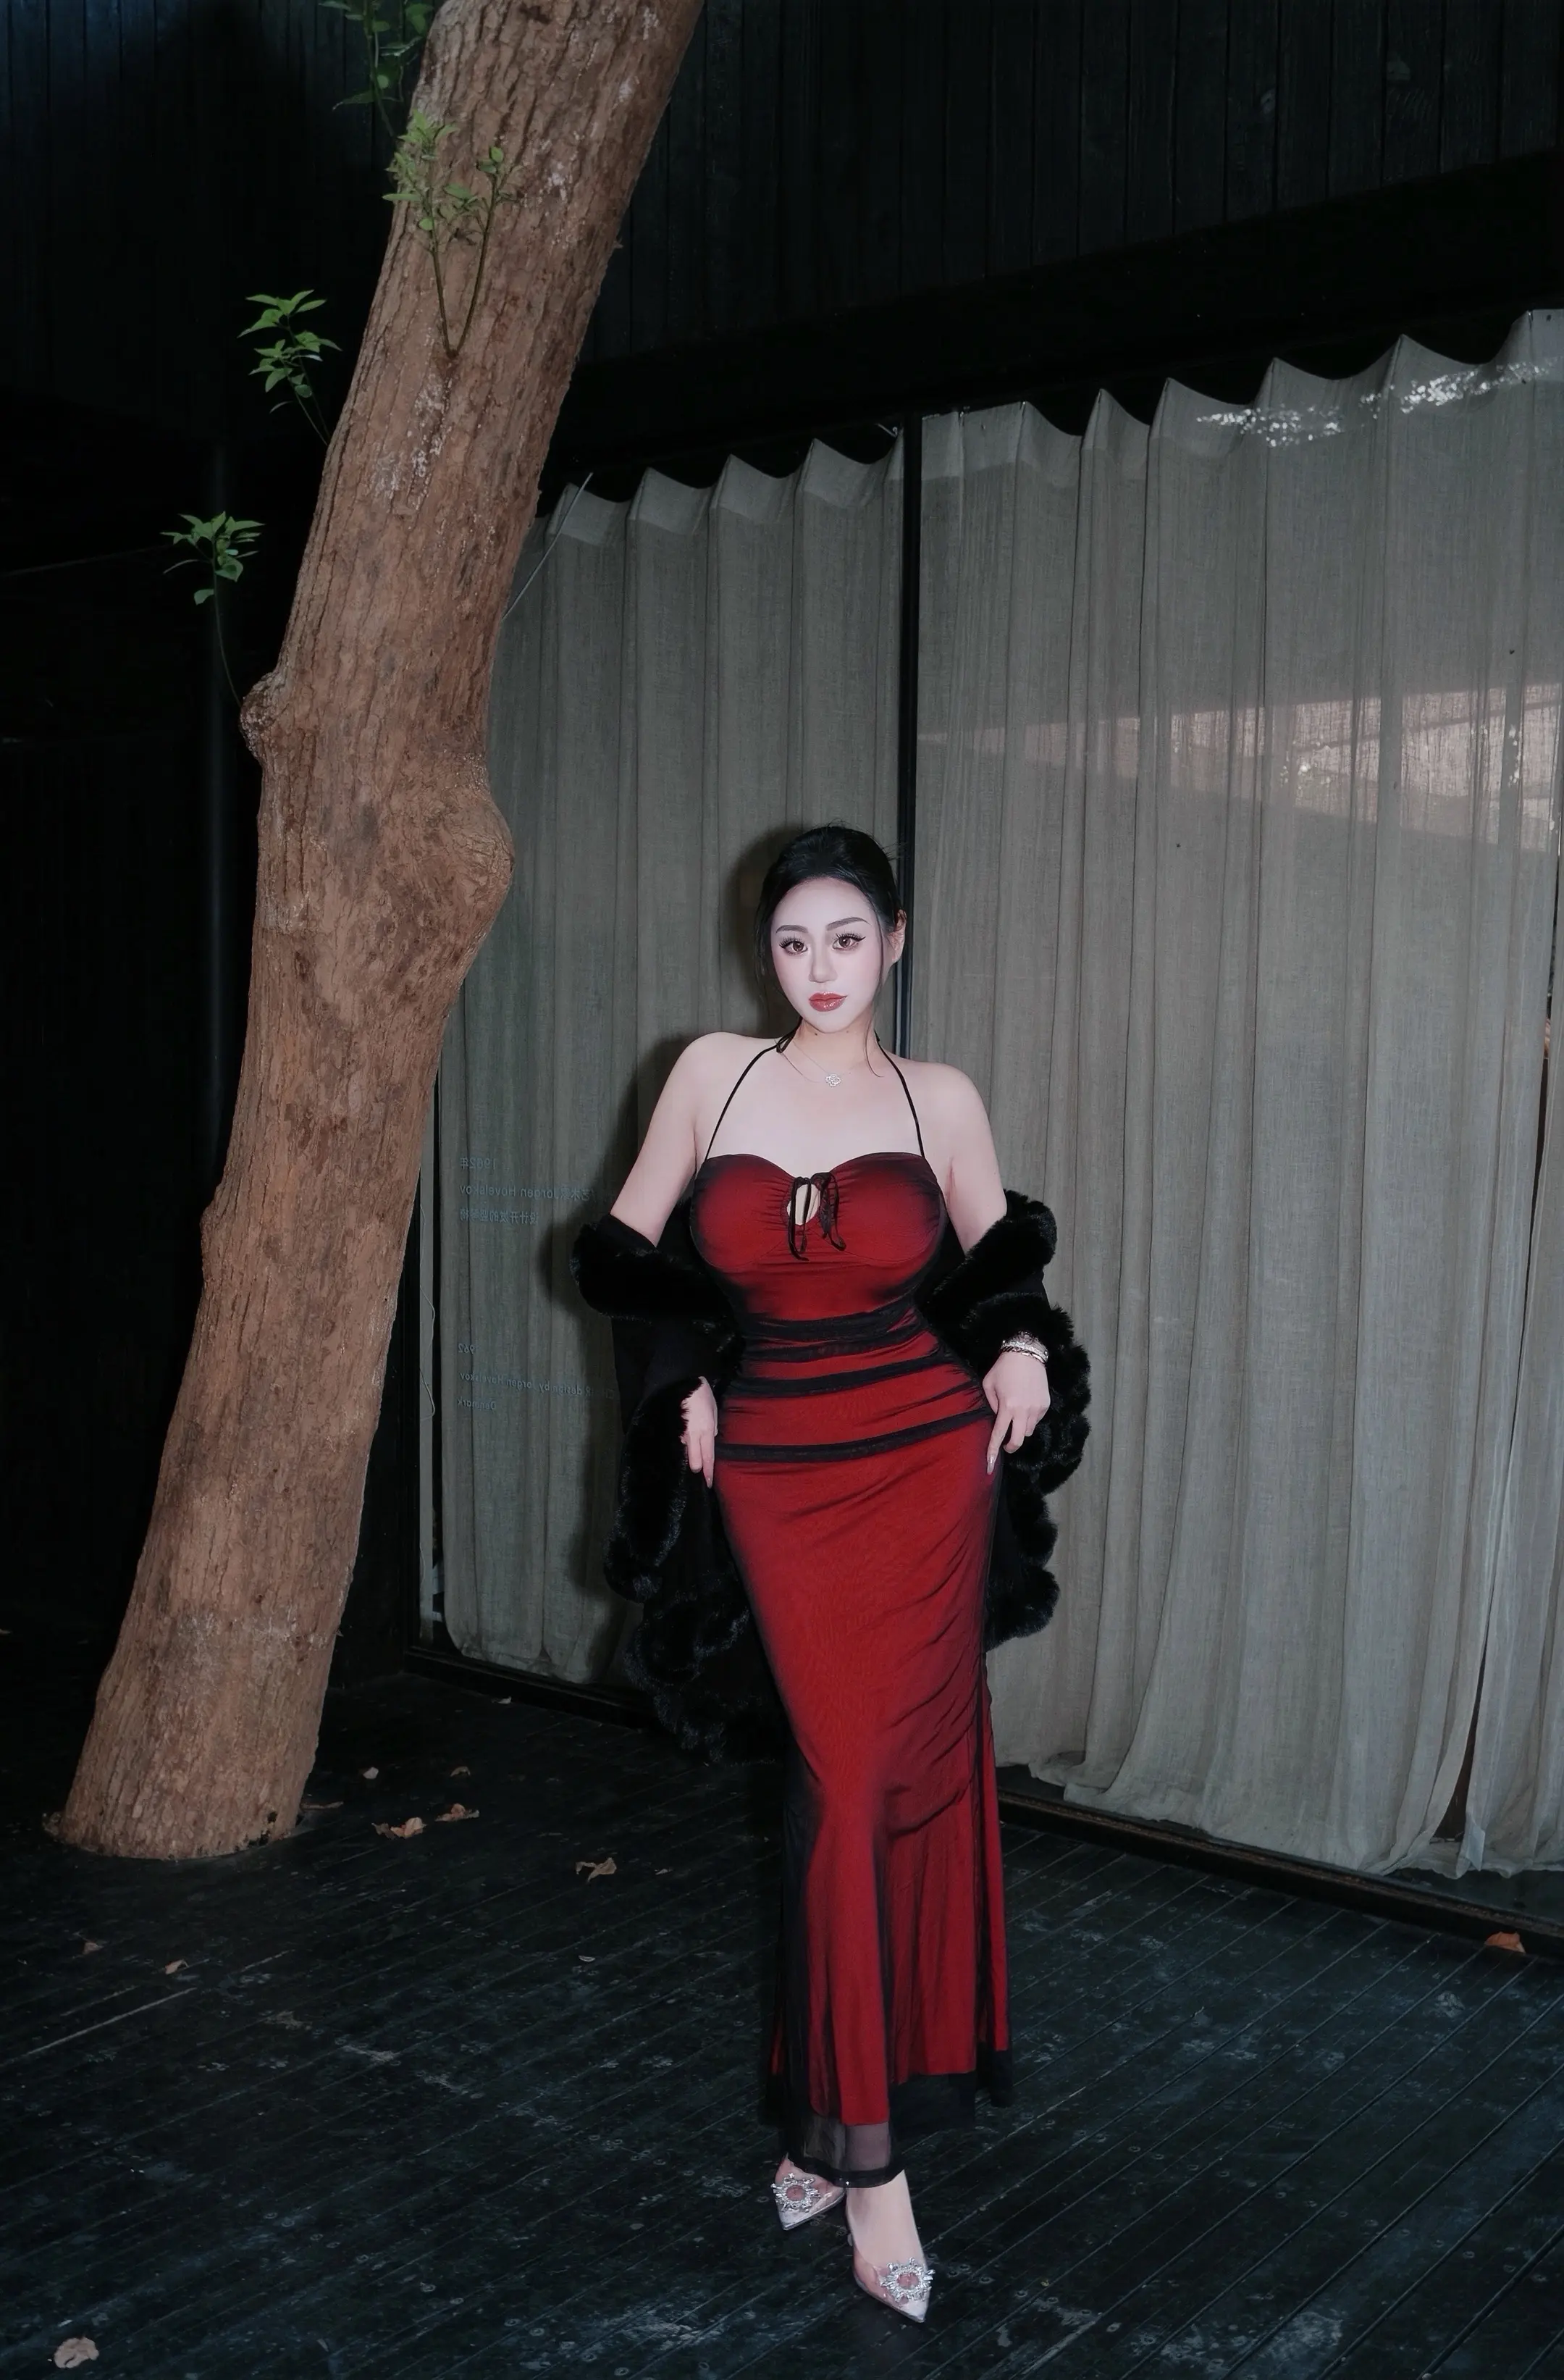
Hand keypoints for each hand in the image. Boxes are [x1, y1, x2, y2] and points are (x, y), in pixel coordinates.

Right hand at [681, 1377, 718, 1486]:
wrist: (683, 1381)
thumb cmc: (702, 1394)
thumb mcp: (714, 1411)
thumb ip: (713, 1427)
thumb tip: (710, 1438)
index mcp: (707, 1430)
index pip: (708, 1457)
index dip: (708, 1472)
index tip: (708, 1483)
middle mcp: (693, 1435)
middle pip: (695, 1462)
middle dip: (697, 1468)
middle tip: (700, 1471)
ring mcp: (681, 1433)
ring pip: (685, 1452)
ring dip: (689, 1454)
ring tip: (691, 1452)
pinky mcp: (673, 1429)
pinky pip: (678, 1442)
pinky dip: (681, 1443)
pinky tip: (682, 1439)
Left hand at [981, 1348, 1049, 1474]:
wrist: (1027, 1354)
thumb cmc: (1003, 1368)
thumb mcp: (989, 1384)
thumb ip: (991, 1404)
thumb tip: (997, 1419)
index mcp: (1007, 1406)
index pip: (999, 1434)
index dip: (994, 1451)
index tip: (990, 1465)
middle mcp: (1023, 1410)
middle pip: (1019, 1440)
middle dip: (1011, 1447)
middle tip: (1006, 1446)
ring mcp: (1037, 1408)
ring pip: (1028, 1431)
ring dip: (1020, 1430)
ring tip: (1015, 1416)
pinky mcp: (1045, 1405)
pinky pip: (1036, 1420)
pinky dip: (1029, 1418)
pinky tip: (1025, 1405)